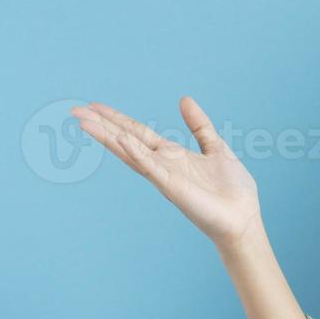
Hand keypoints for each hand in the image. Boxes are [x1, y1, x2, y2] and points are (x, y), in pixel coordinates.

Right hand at [71, 97, 263, 252]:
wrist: (243, 219)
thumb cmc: (232, 191)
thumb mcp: (216, 147)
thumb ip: (199, 125)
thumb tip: (184, 99)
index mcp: (172, 156)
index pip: (137, 132)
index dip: (117, 119)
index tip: (94, 106)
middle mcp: (162, 165)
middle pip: (125, 140)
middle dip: (102, 126)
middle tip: (75, 111)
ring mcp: (164, 176)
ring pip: (130, 152)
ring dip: (107, 136)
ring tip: (84, 121)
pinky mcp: (172, 187)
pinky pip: (150, 167)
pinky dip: (135, 152)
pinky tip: (120, 139)